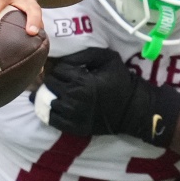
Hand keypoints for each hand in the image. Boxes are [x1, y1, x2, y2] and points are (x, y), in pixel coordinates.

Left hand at [40, 48, 176, 142]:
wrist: (133, 109)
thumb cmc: (121, 81)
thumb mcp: (108, 58)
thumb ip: (85, 53)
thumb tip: (64, 57)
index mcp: (81, 81)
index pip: (58, 70)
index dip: (63, 67)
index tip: (70, 69)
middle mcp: (73, 98)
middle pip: (50, 84)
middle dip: (55, 79)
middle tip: (64, 80)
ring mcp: (72, 115)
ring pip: (46, 101)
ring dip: (51, 95)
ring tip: (59, 92)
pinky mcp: (73, 128)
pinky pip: (50, 119)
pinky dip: (49, 112)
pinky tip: (56, 106)